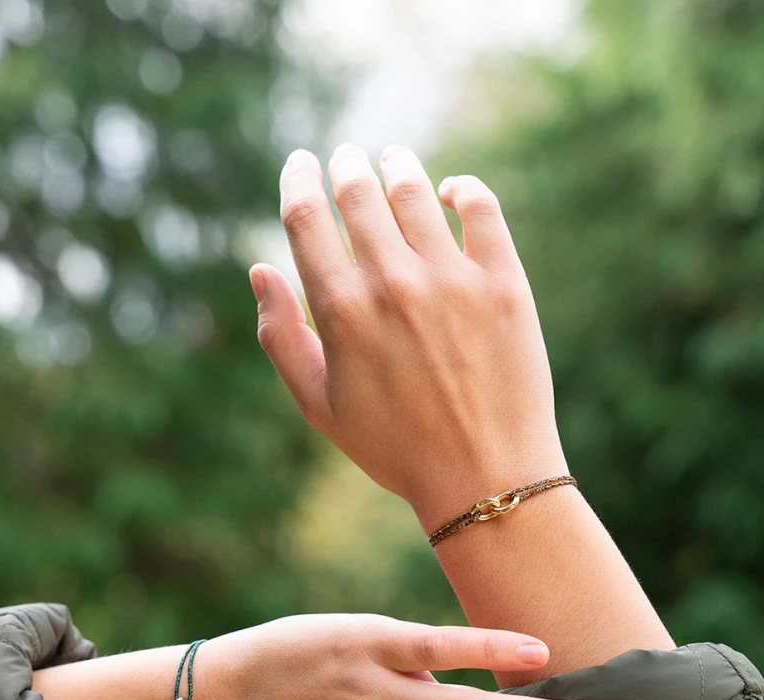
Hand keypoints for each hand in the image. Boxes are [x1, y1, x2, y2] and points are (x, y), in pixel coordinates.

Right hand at [251, 144, 564, 531]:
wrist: (486, 478)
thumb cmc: (394, 448)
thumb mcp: (319, 405)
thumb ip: (281, 336)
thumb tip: (260, 269)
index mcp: (340, 312)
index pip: (306, 216)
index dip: (298, 179)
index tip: (301, 163)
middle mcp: (393, 284)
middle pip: (358, 193)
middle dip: (345, 166)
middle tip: (346, 158)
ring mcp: (452, 279)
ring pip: (415, 191)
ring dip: (397, 166)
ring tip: (393, 159)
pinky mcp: (503, 283)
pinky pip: (480, 209)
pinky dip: (463, 189)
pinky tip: (452, 192)